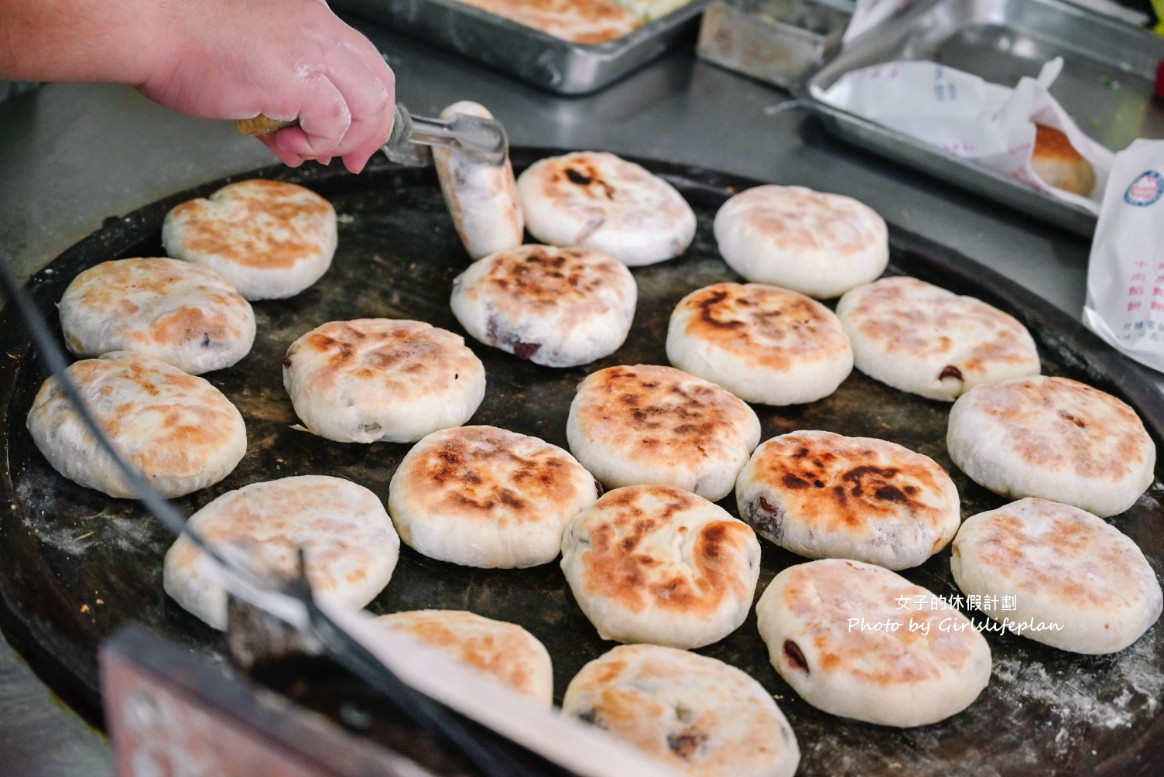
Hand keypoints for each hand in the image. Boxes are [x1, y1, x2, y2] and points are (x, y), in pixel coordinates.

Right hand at [138, 0, 394, 172]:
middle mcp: (318, 25)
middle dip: (370, 129)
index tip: (355, 138)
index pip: (364, 62)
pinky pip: (335, 122)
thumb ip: (286, 96)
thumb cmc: (180, 39)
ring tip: (306, 151)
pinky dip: (318, 143)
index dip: (368, 107)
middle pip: (378, 82)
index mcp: (309, 15)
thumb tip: (303, 141)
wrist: (146, 26)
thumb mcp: (251, 64)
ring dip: (344, 139)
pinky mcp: (298, 78)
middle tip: (351, 159)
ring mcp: (311, 49)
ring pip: (368, 102)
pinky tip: (288, 146)